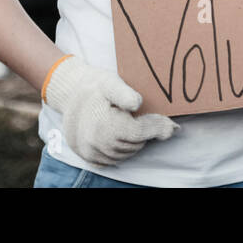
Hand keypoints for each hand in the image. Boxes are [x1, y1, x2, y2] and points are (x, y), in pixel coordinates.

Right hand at [42, 54, 178, 165]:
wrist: (70, 95)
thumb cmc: (95, 87)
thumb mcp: (110, 82)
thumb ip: (124, 93)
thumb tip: (138, 104)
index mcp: (105, 126)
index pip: (140, 133)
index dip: (158, 128)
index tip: (171, 125)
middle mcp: (97, 144)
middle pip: (135, 145)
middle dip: (145, 132)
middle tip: (145, 118)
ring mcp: (92, 153)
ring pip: (127, 154)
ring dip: (134, 142)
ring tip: (128, 123)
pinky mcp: (89, 158)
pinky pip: (115, 160)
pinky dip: (122, 149)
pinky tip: (119, 134)